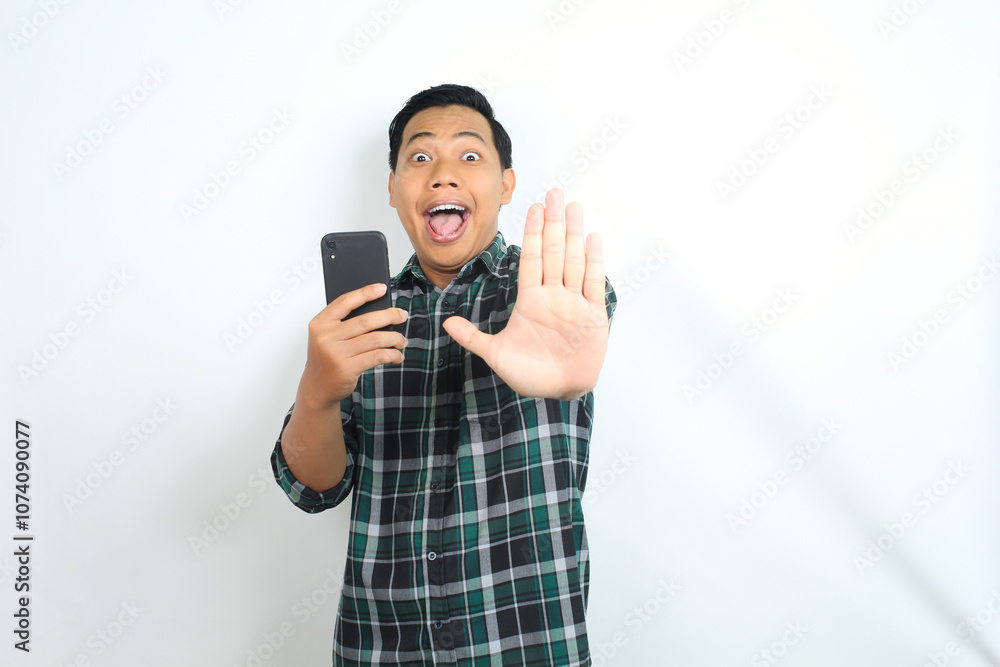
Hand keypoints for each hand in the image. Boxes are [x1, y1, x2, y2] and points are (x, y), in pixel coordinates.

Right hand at [297, 283, 408, 409]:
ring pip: (374, 339)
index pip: (345, 302)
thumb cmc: (326, 358)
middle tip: (402, 315)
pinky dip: (391, 355)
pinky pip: (376, 356)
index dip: (365, 293)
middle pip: (365, 321)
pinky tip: (397, 355)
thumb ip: (345, 323)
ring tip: (401, 340)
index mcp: (320, 324)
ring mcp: (336, 354)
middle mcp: (326, 337)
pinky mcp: (348, 369)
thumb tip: (379, 310)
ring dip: (394, 338)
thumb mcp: (327, 337)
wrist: (317, 387)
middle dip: (388, 316)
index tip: (382, 288)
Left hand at [443, 189, 608, 399]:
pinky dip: (594, 260)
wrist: (559, 392)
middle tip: (554, 193)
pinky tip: (593, 238)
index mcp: (530, 301)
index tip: (532, 208)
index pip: (530, 259)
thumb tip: (446, 323)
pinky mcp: (593, 315)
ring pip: (573, 260)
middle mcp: (553, 296)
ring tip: (573, 206)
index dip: (531, 233)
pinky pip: (593, 282)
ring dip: (574, 233)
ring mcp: (574, 303)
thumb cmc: (530, 375)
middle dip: (553, 222)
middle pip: (553, 251)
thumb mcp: (496, 355)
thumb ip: (473, 338)